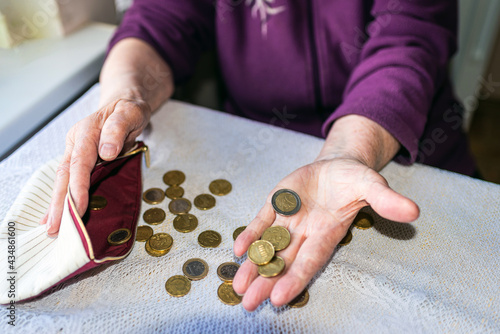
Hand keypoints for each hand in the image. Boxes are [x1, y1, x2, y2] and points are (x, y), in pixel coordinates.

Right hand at [40, 98, 150, 236]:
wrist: (125, 106)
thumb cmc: (129, 110)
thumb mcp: (130, 113)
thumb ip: (118, 129)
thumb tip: (106, 152)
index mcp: (86, 132)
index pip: (80, 162)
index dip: (78, 187)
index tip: (78, 208)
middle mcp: (77, 144)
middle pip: (65, 175)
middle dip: (60, 203)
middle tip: (54, 227)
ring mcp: (76, 153)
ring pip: (64, 181)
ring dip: (58, 204)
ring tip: (51, 228)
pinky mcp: (81, 162)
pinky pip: (71, 181)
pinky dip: (65, 199)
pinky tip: (58, 215)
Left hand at [233, 157, 418, 310]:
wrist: (338, 166)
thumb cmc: (355, 180)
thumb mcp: (372, 184)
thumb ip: (385, 200)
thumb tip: (413, 211)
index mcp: (328, 232)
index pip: (310, 261)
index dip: (295, 278)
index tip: (279, 298)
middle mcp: (306, 231)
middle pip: (284, 260)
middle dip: (266, 281)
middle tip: (248, 304)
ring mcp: (289, 218)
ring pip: (268, 246)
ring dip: (253, 265)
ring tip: (237, 287)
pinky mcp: (276, 204)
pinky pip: (261, 221)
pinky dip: (251, 234)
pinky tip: (238, 250)